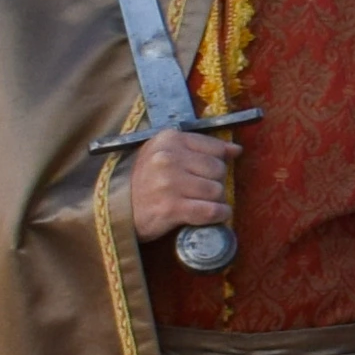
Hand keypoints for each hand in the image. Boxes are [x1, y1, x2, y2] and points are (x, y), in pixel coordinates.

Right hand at [124, 127, 237, 243]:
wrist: (117, 210)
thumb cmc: (145, 181)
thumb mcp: (164, 154)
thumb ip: (199, 148)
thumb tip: (236, 149)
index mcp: (168, 140)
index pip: (215, 148)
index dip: (218, 162)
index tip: (209, 172)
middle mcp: (168, 158)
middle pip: (218, 170)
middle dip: (215, 182)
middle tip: (201, 190)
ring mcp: (169, 183)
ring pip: (217, 191)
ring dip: (216, 200)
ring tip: (201, 202)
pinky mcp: (171, 207)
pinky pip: (211, 211)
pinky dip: (219, 215)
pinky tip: (216, 215)